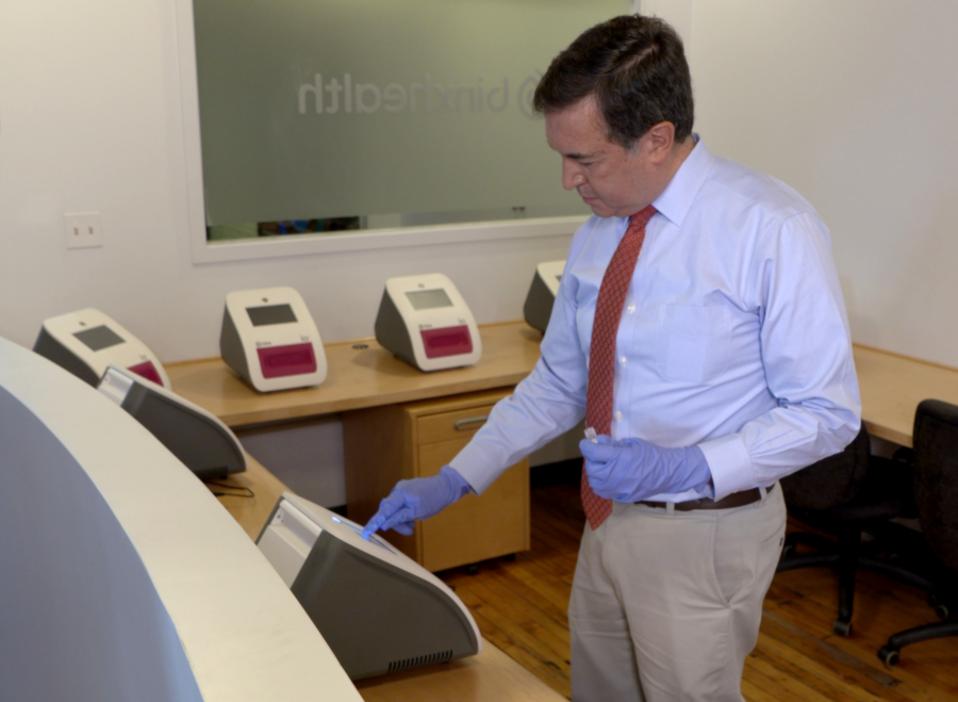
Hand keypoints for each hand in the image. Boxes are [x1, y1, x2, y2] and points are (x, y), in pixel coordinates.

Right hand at [362, 465, 471, 538]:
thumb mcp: (418, 512)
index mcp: (400, 494)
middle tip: (409, 530)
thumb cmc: (434, 499)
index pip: (383, 511)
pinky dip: (403, 513)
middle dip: (395, 523)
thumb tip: (384, 524)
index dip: (374, 523)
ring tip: (413, 525)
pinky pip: (399, 505)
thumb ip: (399, 518)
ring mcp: (401, 489)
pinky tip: (412, 518)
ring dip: (400, 519)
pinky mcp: (405, 491)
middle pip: (388, 510)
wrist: (446, 486)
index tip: (366, 533)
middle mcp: (397, 490)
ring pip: (393, 509)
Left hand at [578, 435, 710, 501]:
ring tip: (603, 466)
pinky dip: (601, 484)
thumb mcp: (632, 443)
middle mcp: (616, 475)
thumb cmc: (651, 454)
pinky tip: (608, 477)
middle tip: (597, 454)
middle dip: (591, 459)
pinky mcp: (621, 497)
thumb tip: (598, 442)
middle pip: (591, 468)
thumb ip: (613, 444)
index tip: (586, 443)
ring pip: (594, 482)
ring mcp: (618, 488)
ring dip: (595, 473)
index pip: (593, 452)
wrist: (668, 473)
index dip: (587, 446)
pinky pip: (603, 491)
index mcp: (619, 458)